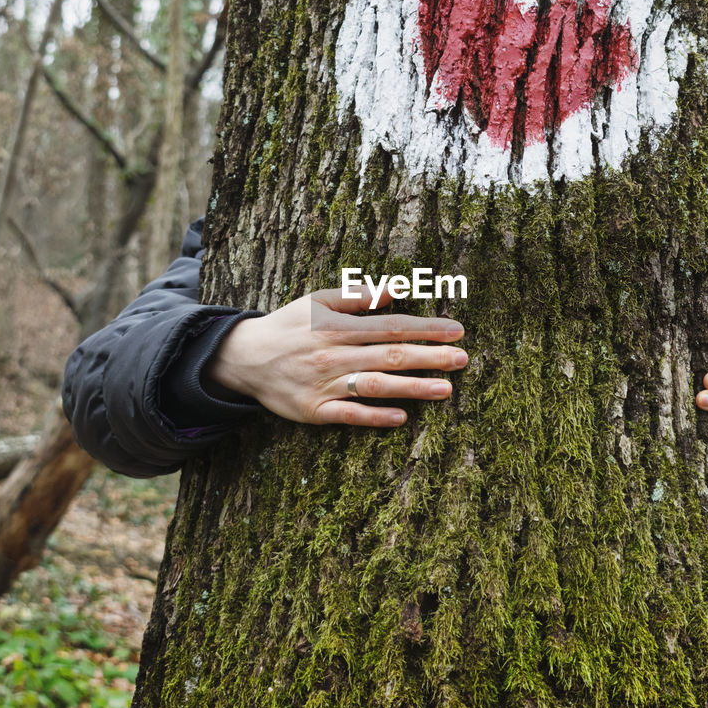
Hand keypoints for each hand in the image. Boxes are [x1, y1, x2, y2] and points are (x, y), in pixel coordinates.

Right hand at [204, 287, 467, 427]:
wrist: (244, 358)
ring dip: (412, 388)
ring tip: (445, 389)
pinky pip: (348, 415)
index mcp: (338, 326)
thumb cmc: (288, 325)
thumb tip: (397, 288)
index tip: (456, 330)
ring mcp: (324, 385)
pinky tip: (401, 418)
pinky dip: (374, 416)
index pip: (390, 326)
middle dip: (429, 357)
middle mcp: (334, 355)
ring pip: (375, 386)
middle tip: (463, 359)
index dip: (425, 328)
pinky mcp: (314, 410)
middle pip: (389, 356)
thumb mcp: (318, 301)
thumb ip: (358, 296)